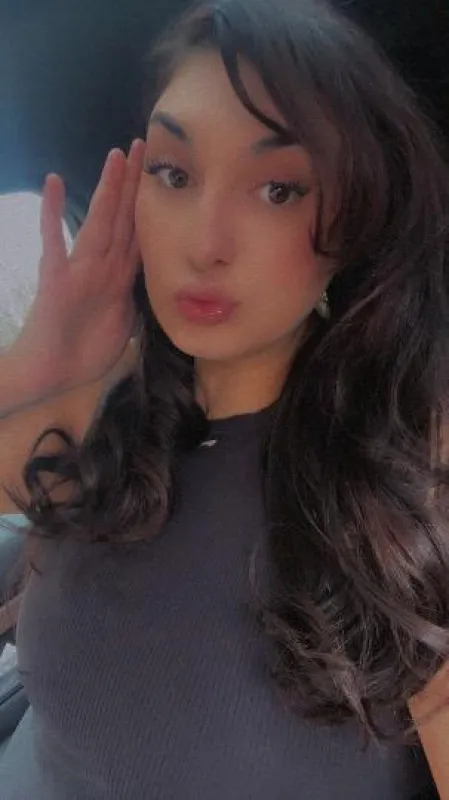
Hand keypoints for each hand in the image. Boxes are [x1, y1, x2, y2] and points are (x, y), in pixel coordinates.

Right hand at [10, 138, 145, 401]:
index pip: (138, 233)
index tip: (160, 176)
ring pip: (97, 224)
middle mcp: (101, 267)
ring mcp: (77, 270)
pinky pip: (54, 243)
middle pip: (121, 219)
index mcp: (118, 277)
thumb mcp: (123, 322)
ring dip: (107, 191)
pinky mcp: (55, 279)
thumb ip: (135, 295)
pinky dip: (52, 214)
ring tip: (114, 157)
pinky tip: (54, 183)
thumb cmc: (83, 351)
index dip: (149, 205)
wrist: (51, 374)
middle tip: (141, 146)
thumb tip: (156, 279)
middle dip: (132, 185)